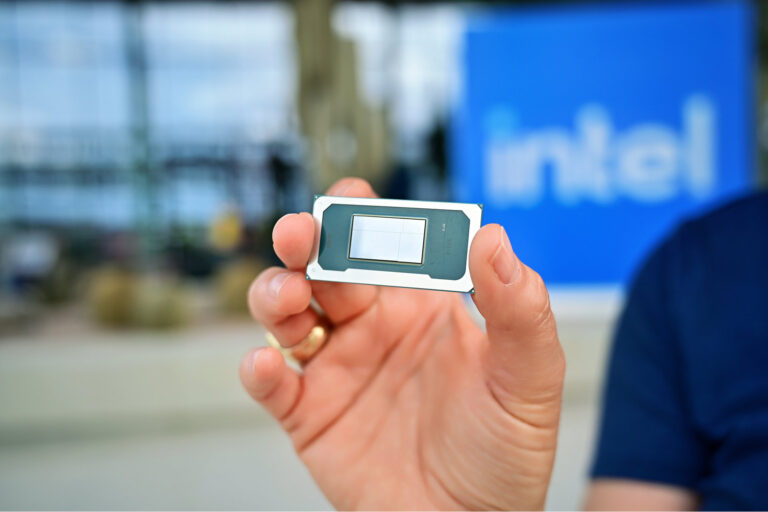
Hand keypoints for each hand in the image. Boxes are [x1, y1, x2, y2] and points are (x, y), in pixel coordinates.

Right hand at [241, 178, 564, 509]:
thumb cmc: (505, 454)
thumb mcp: (528, 379)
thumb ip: (518, 310)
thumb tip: (492, 236)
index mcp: (422, 305)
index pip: (388, 243)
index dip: (366, 216)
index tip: (354, 199)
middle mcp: (373, 327)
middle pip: (326, 267)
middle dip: (307, 241)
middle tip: (300, 233)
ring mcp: (337, 369)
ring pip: (286, 313)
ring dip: (275, 295)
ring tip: (287, 297)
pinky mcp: (308, 416)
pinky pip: (271, 384)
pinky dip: (257, 368)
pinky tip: (267, 364)